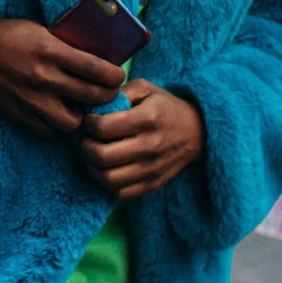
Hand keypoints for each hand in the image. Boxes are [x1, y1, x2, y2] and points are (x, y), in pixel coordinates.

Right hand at [0, 17, 126, 137]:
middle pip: (92, 96)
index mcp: (51, 50)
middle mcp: (43, 77)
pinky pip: (48, 131)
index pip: (97, 69)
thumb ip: (66, 45)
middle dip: (108, 96)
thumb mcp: (40, 29)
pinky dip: (59, 126)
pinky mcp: (17, 113)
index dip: (115, 76)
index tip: (118, 76)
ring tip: (81, 107)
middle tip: (108, 93)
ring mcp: (30, 99)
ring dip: (82, 116)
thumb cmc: (7, 34)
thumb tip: (98, 57)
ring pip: (72, 122)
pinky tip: (60, 114)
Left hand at [80, 77, 204, 200]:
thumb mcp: (146, 89)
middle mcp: (150, 146)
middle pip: (102, 156)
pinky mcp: (152, 184)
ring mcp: (152, 168)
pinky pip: (120, 193)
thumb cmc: (164, 107)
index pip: (103, 128)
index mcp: (146, 119)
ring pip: (108, 178)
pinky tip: (106, 169)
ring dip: (91, 167)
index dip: (88, 124)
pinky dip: (106, 183)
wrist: (196, 133)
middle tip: (85, 139)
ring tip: (92, 155)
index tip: (89, 120)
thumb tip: (93, 105)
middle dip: (84, 146)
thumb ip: (119, 92)